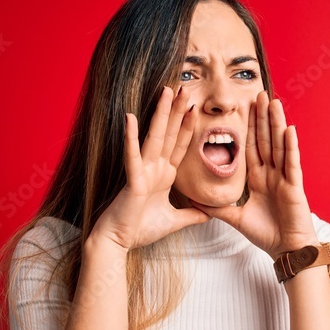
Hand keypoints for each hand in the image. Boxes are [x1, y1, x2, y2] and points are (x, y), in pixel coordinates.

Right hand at [93, 86, 209, 250]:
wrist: (117, 243)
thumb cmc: (139, 230)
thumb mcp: (175, 221)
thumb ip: (193, 215)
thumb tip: (211, 213)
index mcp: (163, 176)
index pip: (179, 146)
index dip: (188, 127)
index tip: (196, 107)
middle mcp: (154, 169)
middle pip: (169, 134)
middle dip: (177, 111)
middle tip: (184, 87)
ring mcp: (142, 172)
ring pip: (154, 138)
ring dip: (160, 114)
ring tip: (165, 91)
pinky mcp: (132, 180)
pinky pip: (132, 156)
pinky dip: (131, 138)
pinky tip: (131, 118)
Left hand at [192, 91, 317, 256]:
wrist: (286, 250)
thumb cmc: (266, 234)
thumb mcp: (235, 218)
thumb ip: (217, 207)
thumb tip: (193, 200)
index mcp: (259, 179)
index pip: (252, 147)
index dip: (248, 127)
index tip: (244, 107)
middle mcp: (273, 174)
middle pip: (266, 139)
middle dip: (262, 117)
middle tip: (259, 93)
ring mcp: (285, 178)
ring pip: (280, 145)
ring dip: (276, 123)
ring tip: (274, 102)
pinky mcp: (294, 187)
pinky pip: (292, 163)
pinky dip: (291, 146)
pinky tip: (289, 129)